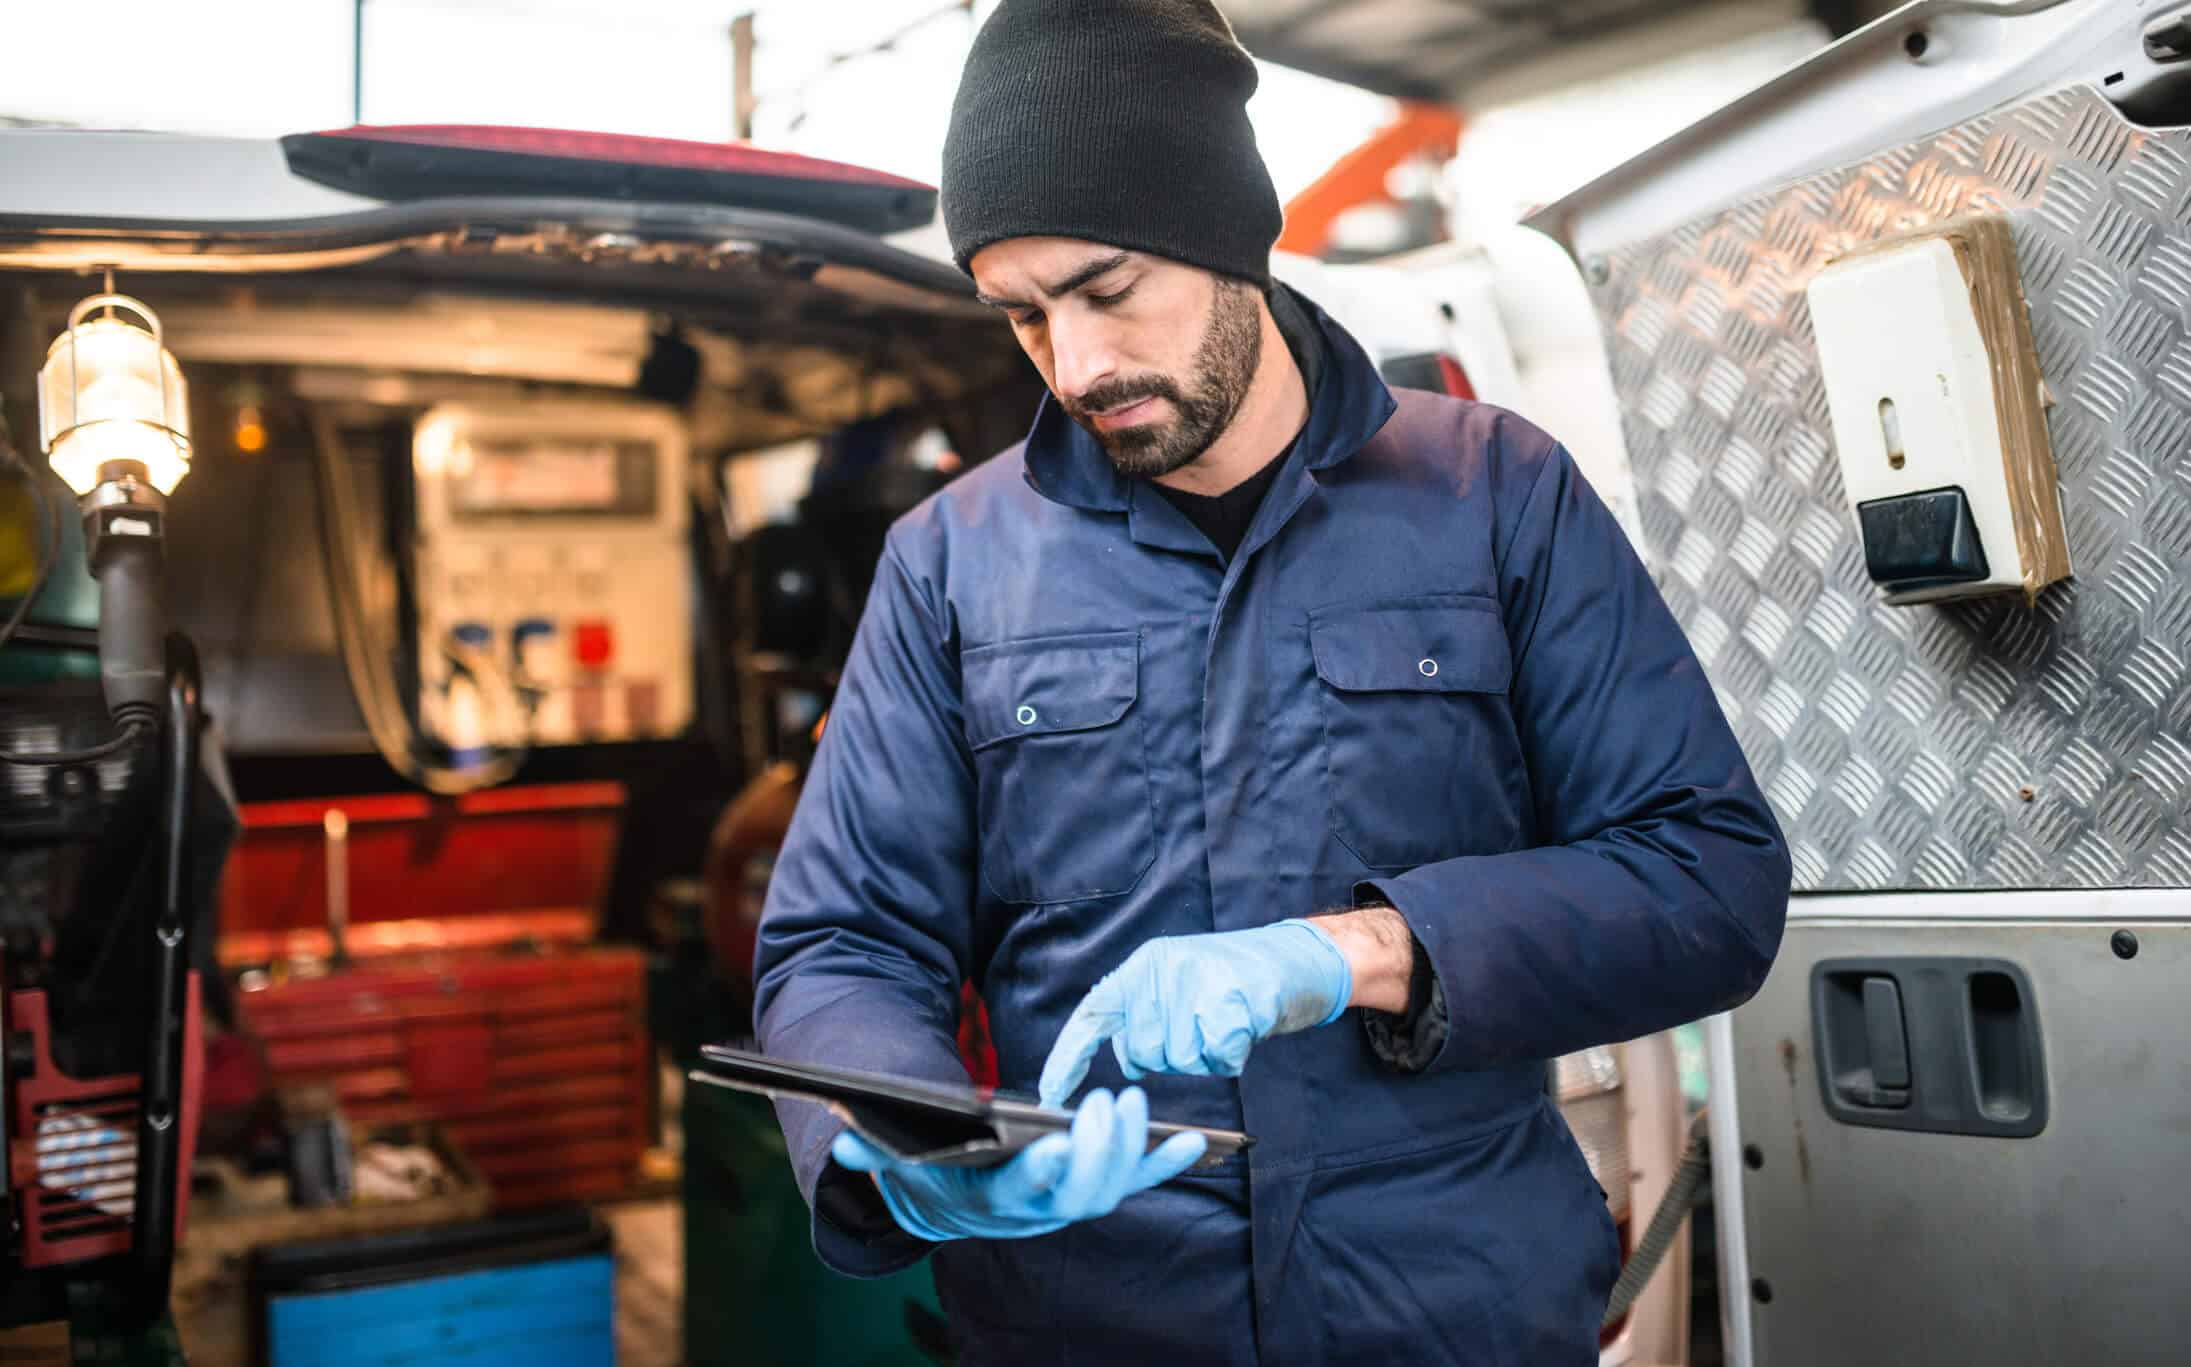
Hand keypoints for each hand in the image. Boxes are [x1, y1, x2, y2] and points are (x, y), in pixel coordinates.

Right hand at [829, 1087, 1204, 1242]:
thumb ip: (873, 1151)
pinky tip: (1199, 1142)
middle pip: (1079, 1192)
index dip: (1040, 1174)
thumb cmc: (928, 1167)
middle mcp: (1039, 1210)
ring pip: (1111, 1188)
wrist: (953, 1195)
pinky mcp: (1096, 1184)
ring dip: (1136, 1152)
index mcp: (994, 1201)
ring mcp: (1071, 1198)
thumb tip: (840, 1141)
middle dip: (1100, 1151)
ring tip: (1146, 1107)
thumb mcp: (898, 1159)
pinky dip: (1168, 1163)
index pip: (1021, 1193)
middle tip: (1112, 1102)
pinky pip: (1138, 1178)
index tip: (1054, 1146)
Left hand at [1037, 920, 1350, 1107]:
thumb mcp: (1178, 983)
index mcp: (1144, 966)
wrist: (1296, 958)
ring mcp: (1198, 984)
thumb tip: (1128, 1059)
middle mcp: (1164, 970)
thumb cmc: (1233, 981)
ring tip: (1224, 1022)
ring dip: (1204, 1056)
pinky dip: (1232, 1056)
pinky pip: (1218, 1060)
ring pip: (1180, 1061)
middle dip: (1170, 1055)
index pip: (1093, 1014)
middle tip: (1202, 1026)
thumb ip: (1146, 1014)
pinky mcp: (1232, 1002)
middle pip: (1143, 1053)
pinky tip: (1244, 1027)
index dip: (1069, 1057)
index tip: (1051, 1095)